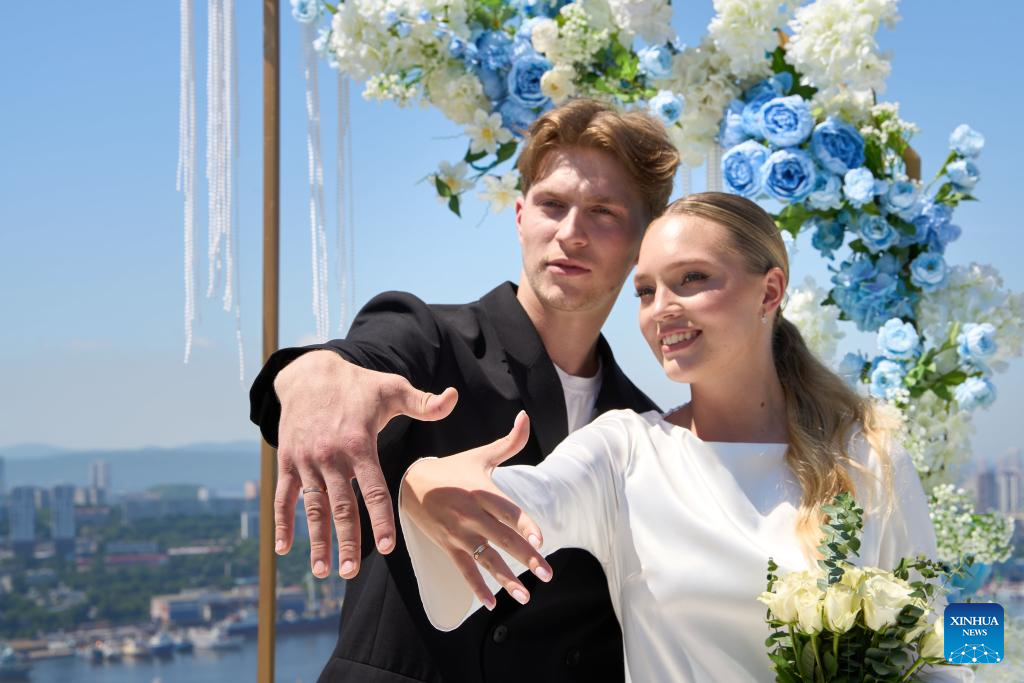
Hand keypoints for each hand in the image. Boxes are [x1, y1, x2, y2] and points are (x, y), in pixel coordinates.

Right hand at [273, 349, 457, 578]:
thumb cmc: (358, 385)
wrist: (309, 373)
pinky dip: (282, 523)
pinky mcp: (287, 461)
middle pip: (341, 506)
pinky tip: (284, 549)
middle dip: (346, 542)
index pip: (373, 489)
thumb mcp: (392, 388)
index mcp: (359, 444)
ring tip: (322, 571)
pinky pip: (283, 496)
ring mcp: (306, 461)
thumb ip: (424, 402)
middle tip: (351, 573)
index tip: (386, 548)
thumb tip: (454, 398)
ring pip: (313, 507)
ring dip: (316, 541)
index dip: (380, 519)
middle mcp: (331, 456)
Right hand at [400, 411, 552, 609]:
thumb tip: (525, 416)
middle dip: (526, 558)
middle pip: (502, 538)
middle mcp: (471, 514)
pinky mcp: (448, 546)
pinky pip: (464, 570)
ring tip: (525, 596)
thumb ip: (509, 442)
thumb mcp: (480, 455)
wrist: (411, 483)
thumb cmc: (453, 469)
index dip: (524, 524)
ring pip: (486, 558)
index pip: (507, 510)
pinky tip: (491, 603)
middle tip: (547, 573)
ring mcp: (459, 533)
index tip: (540, 540)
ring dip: (506, 579)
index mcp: (482, 491)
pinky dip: (477, 588)